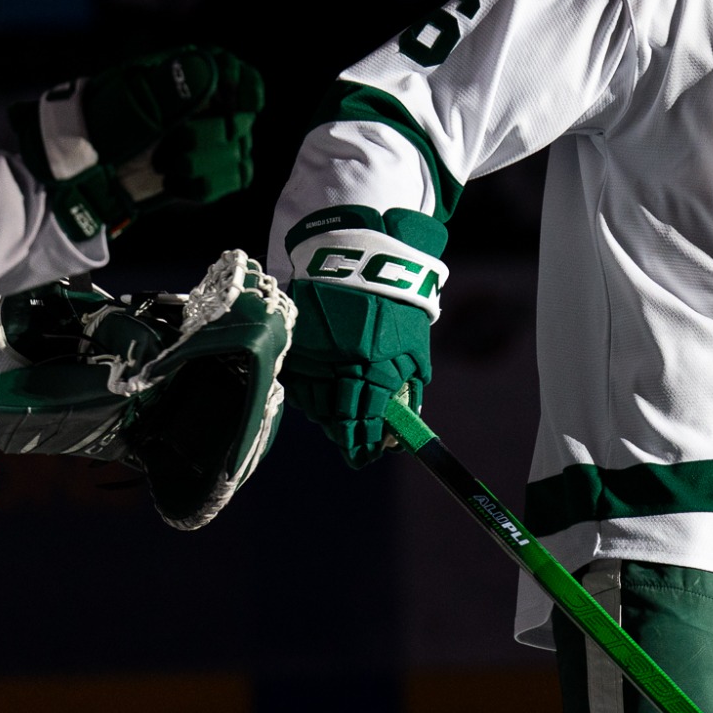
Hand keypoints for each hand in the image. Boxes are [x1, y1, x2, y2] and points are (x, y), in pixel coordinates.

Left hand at [13, 46, 264, 238]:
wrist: (84, 170)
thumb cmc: (103, 127)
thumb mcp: (131, 104)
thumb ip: (173, 87)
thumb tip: (211, 67)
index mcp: (186, 75)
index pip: (234, 71)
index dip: (246, 86)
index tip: (246, 104)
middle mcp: (205, 104)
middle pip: (240, 119)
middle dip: (210, 138)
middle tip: (176, 145)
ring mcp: (209, 138)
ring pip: (239, 153)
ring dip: (204, 164)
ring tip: (167, 165)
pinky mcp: (209, 170)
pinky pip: (234, 178)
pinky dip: (207, 185)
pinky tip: (175, 182)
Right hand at [283, 281, 429, 466]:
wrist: (363, 257)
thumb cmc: (397, 304)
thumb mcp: (414, 346)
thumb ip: (409, 384)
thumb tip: (406, 419)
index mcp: (376, 368)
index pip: (367, 420)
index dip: (367, 443)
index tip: (369, 455)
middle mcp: (342, 366)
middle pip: (338, 417)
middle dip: (347, 438)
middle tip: (353, 451)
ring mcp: (315, 354)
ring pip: (314, 404)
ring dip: (327, 421)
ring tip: (338, 429)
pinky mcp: (297, 341)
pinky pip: (297, 383)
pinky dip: (308, 399)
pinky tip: (318, 405)